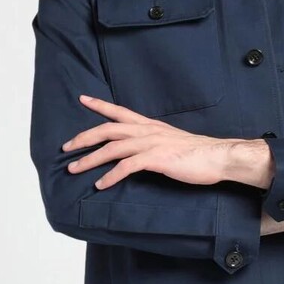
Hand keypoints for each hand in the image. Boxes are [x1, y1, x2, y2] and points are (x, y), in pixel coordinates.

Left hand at [61, 95, 234, 189]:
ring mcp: (151, 144)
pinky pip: (127, 167)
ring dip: (90, 159)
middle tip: (66, 148)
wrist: (217, 157)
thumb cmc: (198, 154)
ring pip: (112, 148)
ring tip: (75, 169)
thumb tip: (141, 154)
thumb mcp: (171, 142)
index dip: (100, 105)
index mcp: (150, 126)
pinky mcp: (156, 159)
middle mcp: (147, 131)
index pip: (119, 112)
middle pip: (107, 130)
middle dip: (84, 138)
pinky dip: (111, 176)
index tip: (83, 99)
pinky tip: (101, 185)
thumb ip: (154, 144)